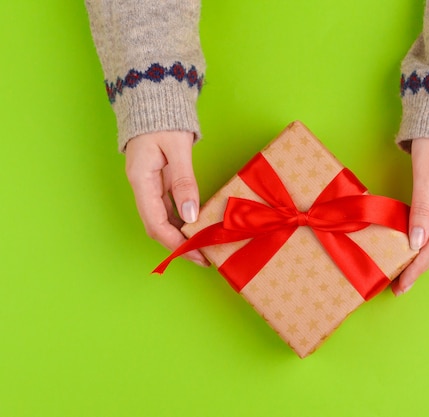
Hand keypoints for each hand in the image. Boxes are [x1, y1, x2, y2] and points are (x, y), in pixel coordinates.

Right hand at [125, 131, 208, 266]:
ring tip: (204, 246)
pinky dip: (182, 220)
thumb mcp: (176, 148)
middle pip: (157, 226)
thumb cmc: (163, 119)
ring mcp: (150, 184)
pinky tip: (197, 226)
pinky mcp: (158, 180)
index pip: (155, 223)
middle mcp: (142, 186)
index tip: (195, 254)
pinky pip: (169, 207)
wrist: (153, 96)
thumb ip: (183, 181)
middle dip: (179, 245)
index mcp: (141, 180)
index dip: (174, 243)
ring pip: (163, 218)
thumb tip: (190, 214)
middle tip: (204, 256)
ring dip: (181, 234)